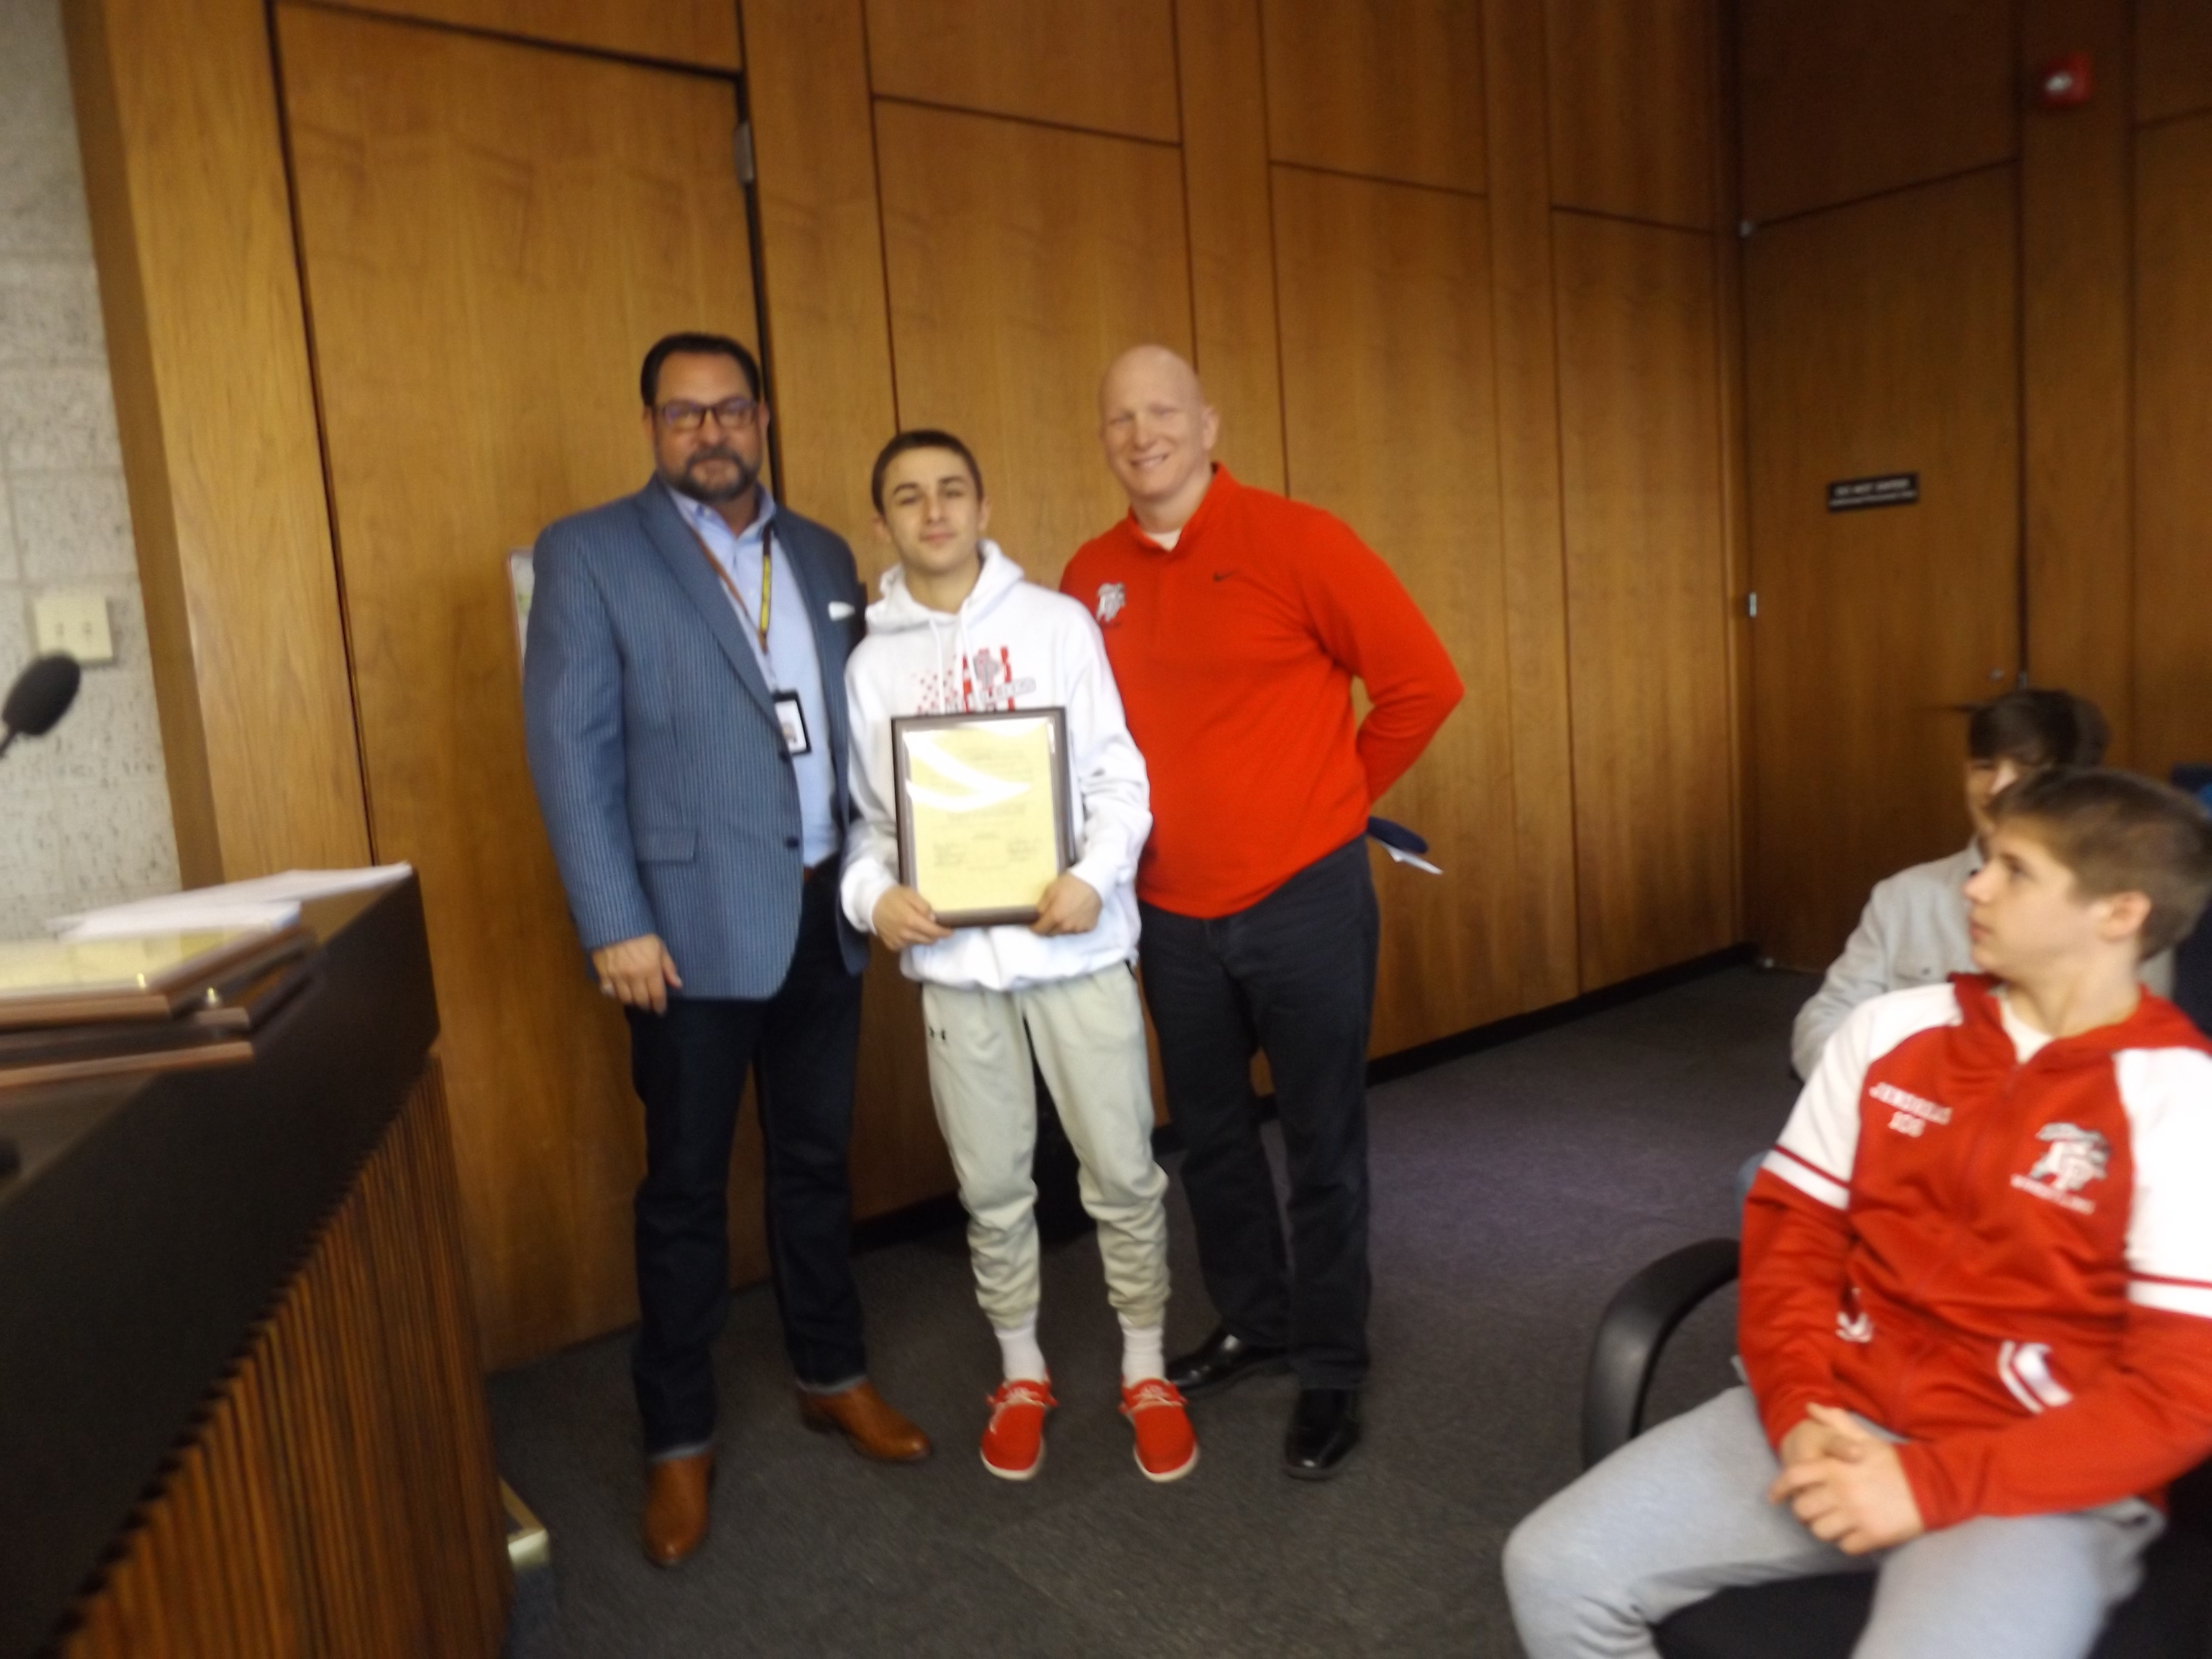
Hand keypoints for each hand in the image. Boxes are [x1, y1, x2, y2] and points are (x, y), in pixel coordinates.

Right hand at [592, 934, 681, 1013]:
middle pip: (641, 1000)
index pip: (657, 995)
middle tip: (648, 1004)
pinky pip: (608, 992)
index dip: (659, 1006)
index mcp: (651, 969)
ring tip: (634, 998)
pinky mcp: (603, 974)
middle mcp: (635, 976)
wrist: (615, 923)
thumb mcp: (660, 947)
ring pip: (625, 999)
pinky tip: (618, 991)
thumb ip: (668, 967)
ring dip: (631, 1001)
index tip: (660, 1010)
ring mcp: (617, 976)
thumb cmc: (641, 934)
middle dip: (646, 1005)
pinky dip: (614, 994)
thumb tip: (678, 985)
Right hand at [873, 886, 952, 949]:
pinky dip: (911, 939)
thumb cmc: (893, 896)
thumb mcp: (910, 894)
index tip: (950, 931)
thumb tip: (933, 919)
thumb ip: (923, 906)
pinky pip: (907, 945)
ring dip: (922, 936)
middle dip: (934, 934)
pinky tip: (906, 930)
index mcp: (911, 921)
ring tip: (918, 926)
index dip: (944, 932)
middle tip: (935, 926)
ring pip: (919, 943)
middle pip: (928, 940)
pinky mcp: (892, 946)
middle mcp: (905, 934)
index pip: (933, 932)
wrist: (872, 904)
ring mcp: (898, 942)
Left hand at [1031, 874, 1102, 936]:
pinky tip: (1078, 913)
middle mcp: (1066, 927)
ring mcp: (1079, 928)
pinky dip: (1075, 924)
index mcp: (1055, 917)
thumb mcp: (1050, 889)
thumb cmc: (1071, 883)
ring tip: (1067, 912)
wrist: (1094, 882)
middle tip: (1051, 915)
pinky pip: (1077, 930)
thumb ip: (1041, 905)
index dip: (1035, 927)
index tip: (1034, 922)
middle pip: (1051, 933)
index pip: (1039, 930)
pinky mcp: (1089, 927)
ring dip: (1062, 926)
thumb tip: (1037, 916)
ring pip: (1064, 932)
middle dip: (1048, 927)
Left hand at [1769, 1404, 1925, 1554]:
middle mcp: (1841, 1491)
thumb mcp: (1864, 1439)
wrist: (1931, 1486)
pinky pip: (1845, 1547)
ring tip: (1834, 1522)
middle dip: (1804, 1512)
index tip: (1775, 1497)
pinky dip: (1846, 1542)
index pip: (1794, 1477)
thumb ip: (1835, 1424)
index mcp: (1835, 1467)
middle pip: (1802, 1510)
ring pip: (1820, 1531)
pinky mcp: (1872, 1535)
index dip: (1779, 1489)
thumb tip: (1810, 1407)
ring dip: (1824, 1529)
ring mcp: (1856, 1515)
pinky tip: (1854, 1533)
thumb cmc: (1894, 1463)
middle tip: (1814, 1511)